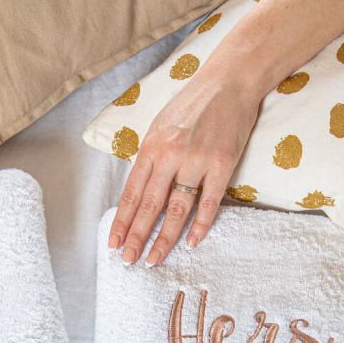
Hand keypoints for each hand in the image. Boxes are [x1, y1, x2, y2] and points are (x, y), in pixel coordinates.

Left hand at [108, 65, 261, 265]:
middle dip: (137, 237)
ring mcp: (197, 160)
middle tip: (128, 261)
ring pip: (177, 209)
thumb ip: (149, 159)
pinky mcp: (222, 163)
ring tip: (154, 260)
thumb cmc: (191, 105)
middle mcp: (170, 155)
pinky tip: (191, 244)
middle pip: (149, 206)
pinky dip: (200, 225)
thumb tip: (137, 193)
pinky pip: (209, 201)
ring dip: (164, 238)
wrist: (229, 80)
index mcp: (151, 148)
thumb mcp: (159, 127)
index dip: (122, 222)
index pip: (131, 193)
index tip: (114, 244)